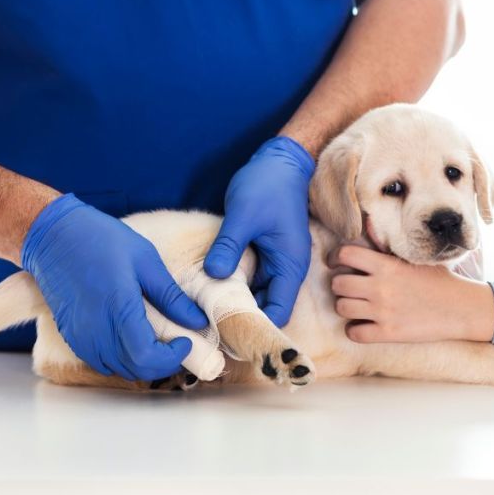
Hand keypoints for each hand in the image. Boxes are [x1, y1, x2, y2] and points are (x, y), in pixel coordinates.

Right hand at [22, 194, 208, 380]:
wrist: (54, 236)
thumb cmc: (101, 240)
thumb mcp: (145, 259)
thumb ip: (170, 296)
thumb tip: (198, 321)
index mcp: (118, 307)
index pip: (147, 357)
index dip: (171, 358)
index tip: (185, 342)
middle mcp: (96, 328)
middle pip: (134, 369)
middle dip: (161, 364)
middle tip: (176, 345)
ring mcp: (80, 334)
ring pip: (117, 369)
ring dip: (140, 363)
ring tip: (156, 343)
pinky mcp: (71, 335)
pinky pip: (99, 361)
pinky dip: (120, 359)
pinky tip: (130, 339)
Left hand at [204, 136, 313, 326]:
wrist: (279, 162)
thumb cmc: (267, 186)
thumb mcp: (244, 215)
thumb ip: (229, 246)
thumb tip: (213, 275)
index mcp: (289, 266)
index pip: (278, 312)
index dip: (256, 326)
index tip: (227, 332)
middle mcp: (285, 269)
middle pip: (266, 308)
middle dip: (240, 318)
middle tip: (208, 327)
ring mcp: (273, 262)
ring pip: (255, 294)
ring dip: (234, 301)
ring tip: (204, 312)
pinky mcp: (261, 253)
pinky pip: (248, 278)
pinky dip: (232, 284)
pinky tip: (209, 287)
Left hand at [329, 245, 493, 342]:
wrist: (462, 308)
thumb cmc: (438, 281)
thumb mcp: (413, 259)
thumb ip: (386, 248)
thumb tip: (366, 224)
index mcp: (387, 266)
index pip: (345, 254)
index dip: (335, 257)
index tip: (337, 263)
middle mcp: (381, 287)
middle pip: (337, 284)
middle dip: (340, 285)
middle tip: (350, 288)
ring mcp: (383, 311)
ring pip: (341, 308)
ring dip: (346, 306)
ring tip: (357, 306)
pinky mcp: (388, 333)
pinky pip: (354, 333)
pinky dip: (356, 330)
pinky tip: (365, 325)